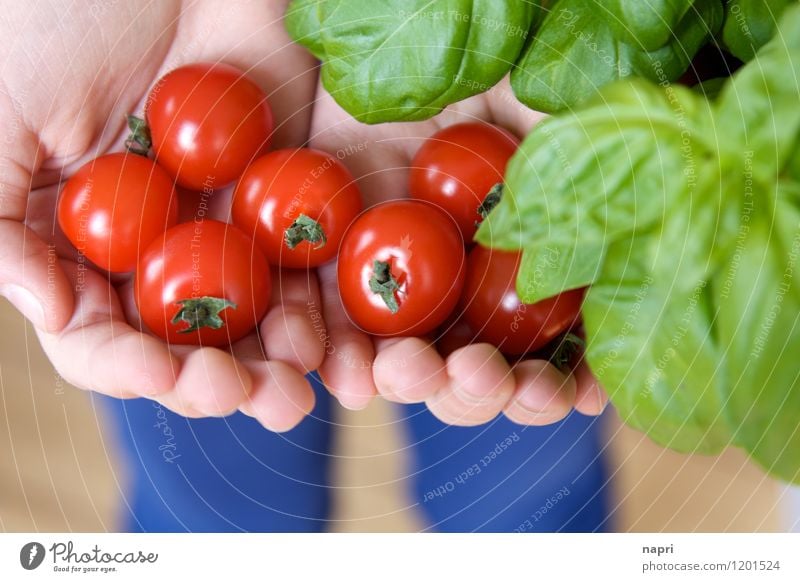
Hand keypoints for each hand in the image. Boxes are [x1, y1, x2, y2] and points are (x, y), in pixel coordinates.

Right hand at [1, 0, 323, 429]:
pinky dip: (326, 309)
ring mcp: (229, 227)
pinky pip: (313, 267)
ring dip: (279, 363)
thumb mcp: (1, 112)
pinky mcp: (292, 200)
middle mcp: (158, 251)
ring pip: (257, 321)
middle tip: (248, 397)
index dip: (127, 365)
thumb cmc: (59, 13)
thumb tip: (53, 313)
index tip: (160, 372)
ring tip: (299, 388)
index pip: (100, 337)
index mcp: (83, 246)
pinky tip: (340, 340)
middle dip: (215, 381)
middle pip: (187, 346)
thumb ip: (0, 221)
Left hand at [307, 79, 608, 424]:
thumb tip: (603, 279)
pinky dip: (338, 359)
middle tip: (477, 374)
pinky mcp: (330, 264)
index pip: (549, 352)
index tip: (576, 395)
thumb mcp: (552, 116)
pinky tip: (351, 375)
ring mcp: (397, 282)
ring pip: (404, 363)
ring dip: (412, 384)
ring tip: (407, 373)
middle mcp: (463, 289)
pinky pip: (328, 328)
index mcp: (522, 270)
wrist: (398, 23)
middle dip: (481, 390)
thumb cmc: (492, 61)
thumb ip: (583, 190)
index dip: (563, 383)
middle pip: (476, 372)